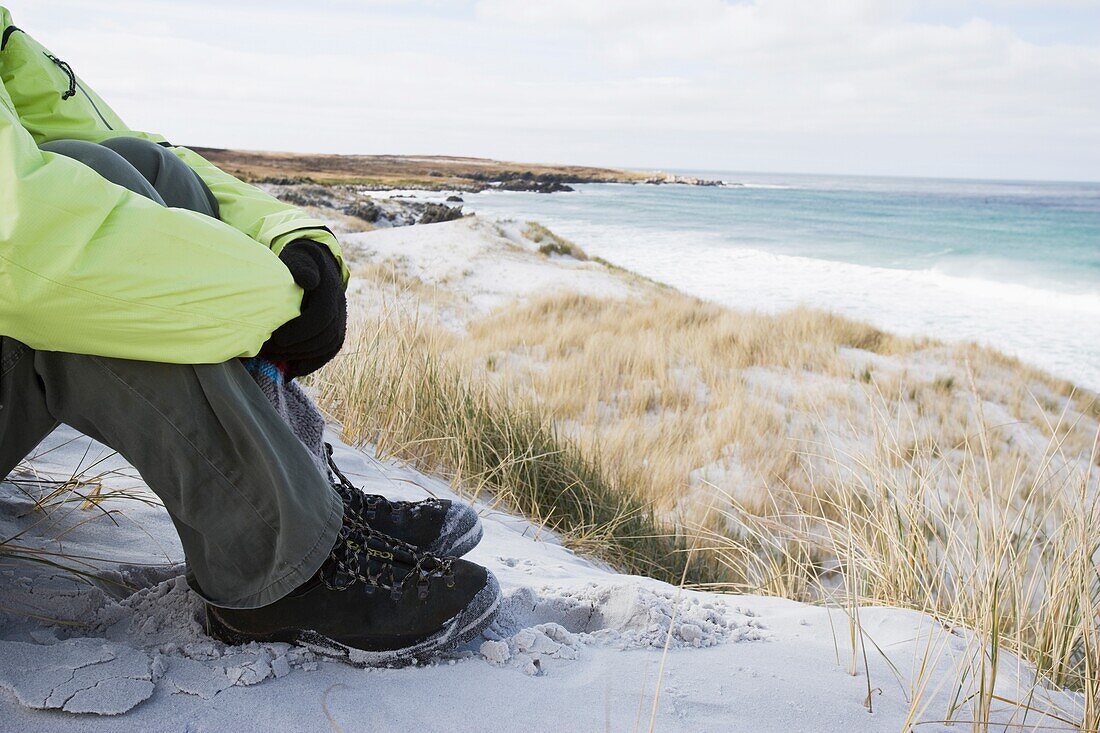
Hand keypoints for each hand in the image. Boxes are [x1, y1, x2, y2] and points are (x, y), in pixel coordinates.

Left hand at [261, 240, 345, 377]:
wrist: (316, 264)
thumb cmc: (300, 260)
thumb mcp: (298, 257)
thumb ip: (300, 267)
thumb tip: (309, 280)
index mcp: (329, 290)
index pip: (322, 316)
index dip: (302, 330)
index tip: (279, 338)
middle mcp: (339, 306)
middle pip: (325, 335)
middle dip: (298, 347)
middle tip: (270, 350)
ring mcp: (339, 319)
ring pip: (328, 346)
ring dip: (302, 356)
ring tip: (276, 358)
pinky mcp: (335, 329)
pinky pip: (328, 352)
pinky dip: (311, 364)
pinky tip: (291, 371)